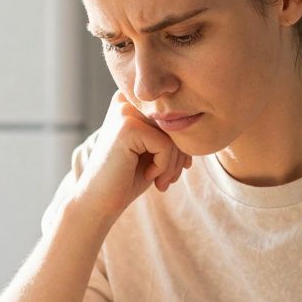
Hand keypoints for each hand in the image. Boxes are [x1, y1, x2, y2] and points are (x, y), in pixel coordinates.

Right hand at [72, 91, 192, 220]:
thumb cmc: (128, 177)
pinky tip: (150, 176)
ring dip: (174, 163)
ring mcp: (124, 112)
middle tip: (170, 179)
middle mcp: (125, 100)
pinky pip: (166, 145)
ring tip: (162, 181)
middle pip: (174, 121)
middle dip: (180, 154)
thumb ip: (171, 132)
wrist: (99, 202)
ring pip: (173, 133)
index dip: (181, 141)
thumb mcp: (154, 150)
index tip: (179, 166)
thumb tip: (202, 121)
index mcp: (130, 100)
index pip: (173, 113)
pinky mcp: (127, 127)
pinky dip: (164, 166)